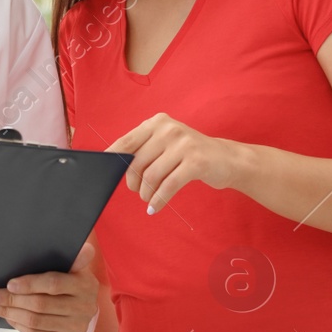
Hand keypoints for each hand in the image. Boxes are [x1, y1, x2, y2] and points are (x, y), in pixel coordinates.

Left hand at [0, 239, 97, 331]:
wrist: (82, 307)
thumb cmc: (69, 281)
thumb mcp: (72, 267)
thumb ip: (73, 257)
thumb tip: (82, 248)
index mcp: (85, 283)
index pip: (53, 284)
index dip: (30, 284)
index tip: (9, 284)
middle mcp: (85, 307)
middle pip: (40, 305)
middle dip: (11, 300)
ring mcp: (77, 326)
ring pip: (36, 322)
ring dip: (10, 313)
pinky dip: (19, 326)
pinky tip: (8, 317)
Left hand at [107, 113, 240, 214]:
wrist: (227, 159)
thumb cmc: (190, 155)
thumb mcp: (167, 144)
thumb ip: (144, 149)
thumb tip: (114, 165)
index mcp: (157, 123)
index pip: (127, 141)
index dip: (113, 158)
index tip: (104, 171)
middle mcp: (169, 129)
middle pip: (137, 162)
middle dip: (133, 182)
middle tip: (137, 191)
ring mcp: (183, 144)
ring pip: (151, 176)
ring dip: (146, 193)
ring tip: (148, 199)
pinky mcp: (196, 162)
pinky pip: (168, 186)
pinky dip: (158, 200)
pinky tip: (154, 208)